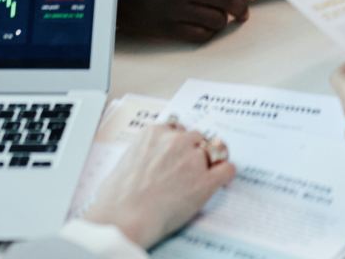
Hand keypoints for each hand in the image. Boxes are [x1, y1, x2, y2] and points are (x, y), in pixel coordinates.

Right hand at [84, 117, 234, 248]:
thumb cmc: (116, 197)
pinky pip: (227, 169)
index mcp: (155, 133)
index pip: (177, 127)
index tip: (180, 151)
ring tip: (205, 174)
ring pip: (215, 150)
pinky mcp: (206, 181)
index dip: (180, 142)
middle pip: (197, 136)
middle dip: (194, 150)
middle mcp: (176, 141)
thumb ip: (145, 152)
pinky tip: (221, 181)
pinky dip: (226, 174)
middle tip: (189, 167)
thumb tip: (150, 159)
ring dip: (211, 160)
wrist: (123, 218)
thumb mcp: (126, 160)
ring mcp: (193, 159)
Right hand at [117, 0, 255, 41]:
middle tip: (244, 10)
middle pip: (225, 0)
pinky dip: (209, 32)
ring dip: (225, 20)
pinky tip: (209, 27)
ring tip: (224, 18)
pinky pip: (199, 35)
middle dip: (241, 7)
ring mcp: (173, 10)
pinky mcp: (166, 29)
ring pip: (215, 20)